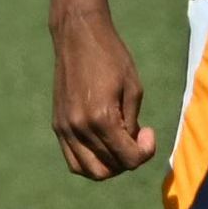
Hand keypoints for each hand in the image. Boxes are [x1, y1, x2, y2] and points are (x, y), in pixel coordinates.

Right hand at [50, 14, 154, 179]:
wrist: (78, 38)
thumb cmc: (112, 58)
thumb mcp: (134, 90)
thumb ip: (132, 123)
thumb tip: (131, 146)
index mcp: (100, 118)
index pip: (128, 158)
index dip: (146, 151)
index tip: (149, 130)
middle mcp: (78, 127)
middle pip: (108, 170)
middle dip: (129, 161)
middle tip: (137, 139)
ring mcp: (64, 128)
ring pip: (88, 170)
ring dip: (110, 165)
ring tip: (122, 143)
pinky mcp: (58, 125)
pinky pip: (73, 159)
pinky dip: (91, 161)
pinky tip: (106, 144)